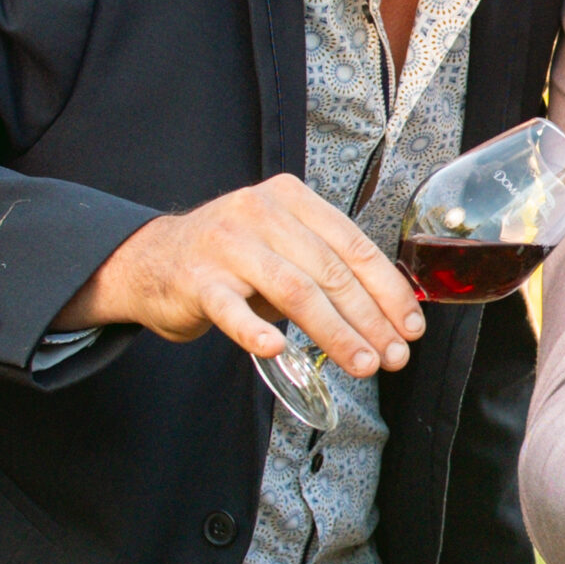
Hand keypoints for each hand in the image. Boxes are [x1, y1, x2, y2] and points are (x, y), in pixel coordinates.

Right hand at [57, 174, 423, 380]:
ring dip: (334, 332)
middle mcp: (261, 213)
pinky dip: (255, 329)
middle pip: (330, 272)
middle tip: (392, 356)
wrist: (153, 261)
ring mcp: (226, 244)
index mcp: (292, 200)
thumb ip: (329, 267)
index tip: (411, 327)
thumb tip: (391, 314)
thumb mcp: (284, 247)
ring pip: (293, 290)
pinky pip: (231, 308)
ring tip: (360, 363)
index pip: (354, 246)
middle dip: (369, 319)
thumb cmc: (233, 259)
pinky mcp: (195, 279)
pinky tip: (277, 349)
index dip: (388, 291)